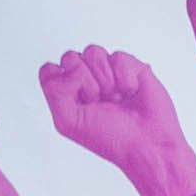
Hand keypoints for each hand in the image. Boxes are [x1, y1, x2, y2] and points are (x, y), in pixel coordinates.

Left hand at [36, 46, 195, 195]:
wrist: (146, 143)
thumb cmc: (109, 137)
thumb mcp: (68, 121)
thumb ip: (55, 91)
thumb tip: (72, 68)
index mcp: (67, 93)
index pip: (49, 70)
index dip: (61, 83)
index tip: (78, 104)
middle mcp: (86, 78)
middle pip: (70, 58)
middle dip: (85, 83)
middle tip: (98, 102)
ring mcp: (108, 71)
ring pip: (92, 52)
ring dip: (105, 80)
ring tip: (115, 98)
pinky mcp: (131, 66)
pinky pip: (118, 56)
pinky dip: (124, 78)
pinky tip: (130, 92)